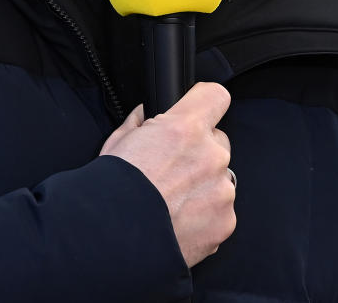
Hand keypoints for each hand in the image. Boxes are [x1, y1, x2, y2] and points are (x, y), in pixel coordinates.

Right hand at [100, 82, 235, 266]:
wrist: (112, 240)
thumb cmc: (111, 191)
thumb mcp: (117, 143)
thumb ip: (138, 124)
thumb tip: (142, 114)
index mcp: (185, 129)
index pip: (215, 96)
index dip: (205, 103)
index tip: (199, 111)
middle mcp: (210, 156)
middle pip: (218, 142)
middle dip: (200, 152)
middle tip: (173, 170)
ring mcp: (221, 190)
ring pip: (220, 178)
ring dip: (203, 186)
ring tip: (172, 202)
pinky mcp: (226, 221)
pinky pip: (221, 210)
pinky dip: (205, 216)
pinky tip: (179, 221)